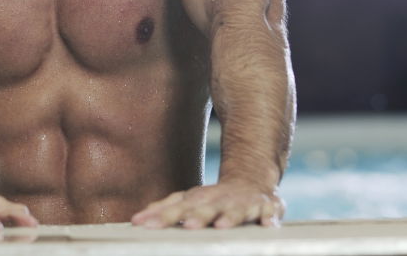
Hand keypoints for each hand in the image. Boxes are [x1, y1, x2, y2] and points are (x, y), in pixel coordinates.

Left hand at [130, 181, 284, 228]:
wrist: (252, 179)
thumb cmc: (215, 197)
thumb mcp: (190, 200)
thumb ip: (166, 209)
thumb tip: (136, 219)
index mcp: (199, 198)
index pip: (177, 206)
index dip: (161, 215)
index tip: (142, 223)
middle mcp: (219, 199)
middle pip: (205, 207)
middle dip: (197, 215)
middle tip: (187, 224)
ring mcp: (243, 203)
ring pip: (235, 210)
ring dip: (229, 217)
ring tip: (222, 225)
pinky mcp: (266, 207)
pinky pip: (270, 213)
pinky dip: (270, 218)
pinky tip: (268, 226)